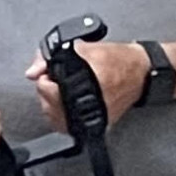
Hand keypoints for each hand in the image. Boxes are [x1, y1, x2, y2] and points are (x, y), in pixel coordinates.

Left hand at [39, 37, 161, 127]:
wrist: (143, 72)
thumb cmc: (118, 59)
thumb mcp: (81, 48)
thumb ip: (50, 57)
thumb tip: (32, 71)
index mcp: (88, 83)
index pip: (48, 90)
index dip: (43, 79)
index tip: (46, 74)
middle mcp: (94, 104)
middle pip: (50, 106)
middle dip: (46, 92)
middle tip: (53, 81)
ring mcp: (98, 117)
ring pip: (57, 120)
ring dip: (53, 104)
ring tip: (61, 92)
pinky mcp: (101, 123)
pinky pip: (70, 127)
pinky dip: (63, 116)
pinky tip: (66, 104)